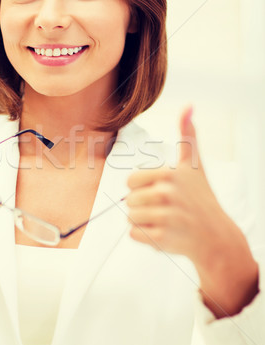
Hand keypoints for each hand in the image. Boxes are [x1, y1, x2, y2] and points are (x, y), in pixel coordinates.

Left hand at [126, 106, 244, 267]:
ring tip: (164, 221)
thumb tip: (188, 106)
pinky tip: (163, 233)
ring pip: (130, 218)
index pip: (130, 181)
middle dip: (143, 206)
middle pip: (129, 200)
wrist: (215, 235)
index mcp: (169, 175)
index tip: (160, 191)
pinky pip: (133, 235)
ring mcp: (165, 217)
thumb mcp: (195, 165)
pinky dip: (145, 237)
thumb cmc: (201, 198)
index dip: (142, 188)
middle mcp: (167, 194)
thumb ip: (188, 135)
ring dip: (143, 222)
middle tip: (165, 208)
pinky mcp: (163, 238)